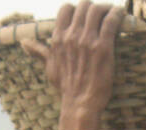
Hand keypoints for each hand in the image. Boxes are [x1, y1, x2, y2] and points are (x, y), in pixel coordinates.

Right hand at [22, 2, 123, 129]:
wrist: (80, 104)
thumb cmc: (66, 87)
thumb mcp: (50, 67)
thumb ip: (39, 52)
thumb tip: (24, 43)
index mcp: (58, 39)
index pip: (66, 8)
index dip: (76, 9)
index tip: (84, 16)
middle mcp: (72, 36)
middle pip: (84, 5)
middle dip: (94, 8)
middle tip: (102, 15)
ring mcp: (88, 41)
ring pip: (97, 9)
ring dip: (107, 9)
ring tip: (113, 13)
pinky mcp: (103, 47)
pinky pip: (111, 21)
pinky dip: (117, 14)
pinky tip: (121, 15)